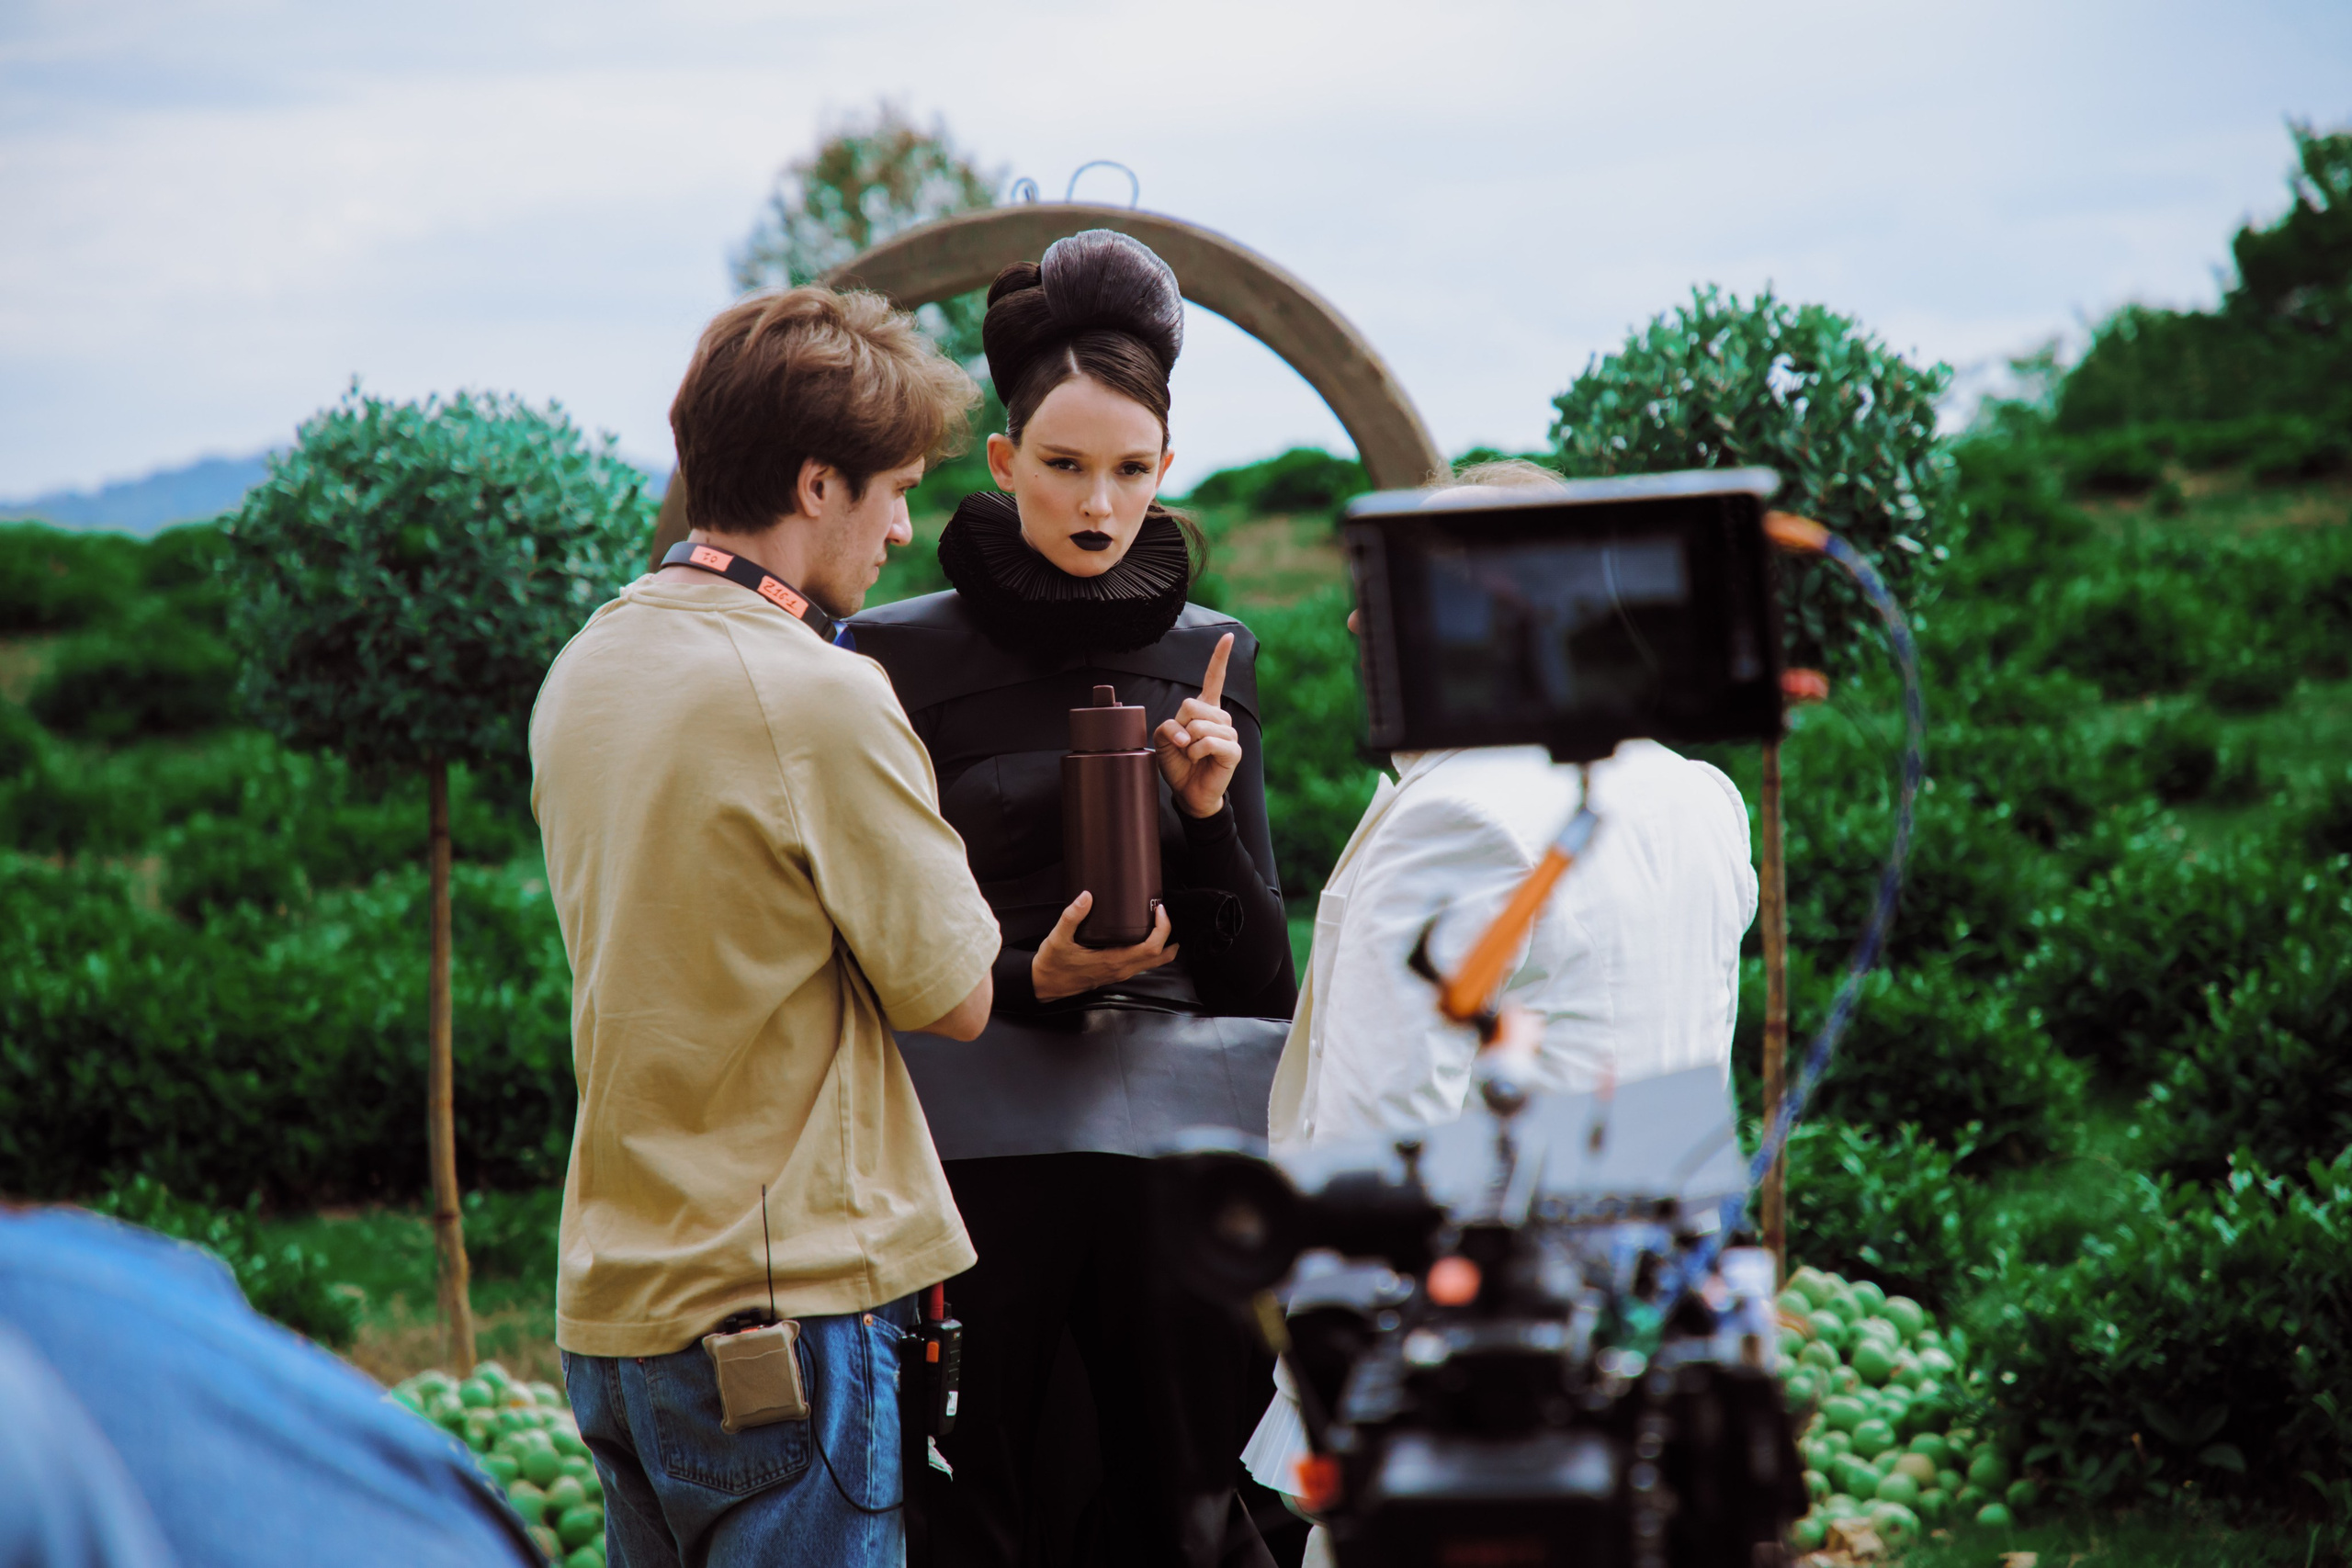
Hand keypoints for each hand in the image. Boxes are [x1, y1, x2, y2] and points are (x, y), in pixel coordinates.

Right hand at [1031, 894, 1178, 1002]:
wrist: (1044, 984)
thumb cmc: (1052, 964)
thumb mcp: (1058, 938)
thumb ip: (1072, 916)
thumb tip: (1086, 896)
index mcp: (1113, 961)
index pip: (1150, 948)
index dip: (1162, 929)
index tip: (1159, 910)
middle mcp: (1121, 969)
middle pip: (1160, 957)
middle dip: (1170, 936)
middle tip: (1165, 914)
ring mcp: (1120, 973)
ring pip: (1153, 962)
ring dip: (1162, 944)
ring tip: (1158, 921)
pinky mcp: (1115, 972)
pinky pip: (1142, 963)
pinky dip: (1150, 949)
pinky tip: (1142, 934)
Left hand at [1154, 631, 1241, 819]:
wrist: (1190, 792)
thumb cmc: (1178, 764)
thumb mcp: (1163, 740)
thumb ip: (1168, 726)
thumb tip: (1186, 734)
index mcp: (1206, 710)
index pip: (1214, 679)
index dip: (1220, 658)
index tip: (1229, 637)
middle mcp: (1221, 718)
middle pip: (1192, 705)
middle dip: (1179, 726)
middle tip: (1184, 745)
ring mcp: (1230, 734)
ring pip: (1198, 725)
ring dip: (1186, 744)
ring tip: (1192, 755)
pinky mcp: (1233, 751)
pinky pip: (1206, 742)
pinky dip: (1195, 752)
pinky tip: (1199, 760)